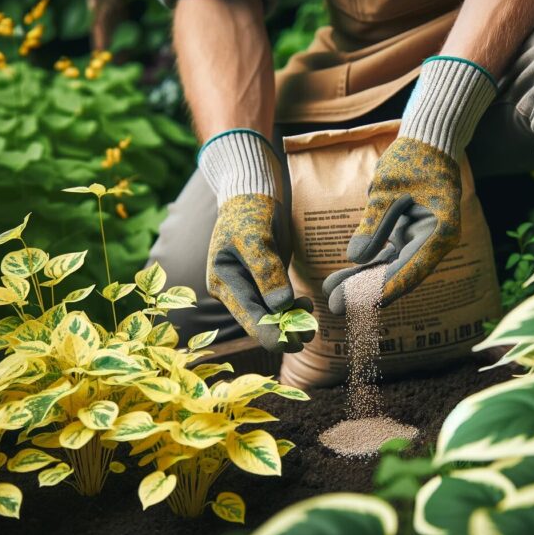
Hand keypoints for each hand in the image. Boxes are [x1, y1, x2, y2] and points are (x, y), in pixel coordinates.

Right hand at [207, 193, 314, 351]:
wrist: (255, 192)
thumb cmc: (251, 210)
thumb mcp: (256, 238)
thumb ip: (267, 272)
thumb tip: (280, 307)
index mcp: (222, 282)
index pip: (248, 317)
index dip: (271, 334)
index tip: (294, 342)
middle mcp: (233, 290)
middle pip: (259, 321)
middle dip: (283, 331)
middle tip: (308, 335)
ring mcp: (249, 286)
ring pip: (271, 315)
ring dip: (291, 321)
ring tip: (311, 320)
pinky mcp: (264, 281)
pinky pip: (278, 303)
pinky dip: (292, 308)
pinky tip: (306, 306)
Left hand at [323, 57, 496, 314]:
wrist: (428, 141)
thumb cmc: (412, 160)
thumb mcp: (388, 190)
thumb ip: (373, 224)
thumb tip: (356, 258)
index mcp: (438, 234)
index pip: (408, 271)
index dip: (382, 290)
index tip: (358, 305)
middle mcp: (434, 244)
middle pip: (398, 276)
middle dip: (365, 292)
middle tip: (335, 306)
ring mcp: (421, 242)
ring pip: (390, 269)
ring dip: (362, 282)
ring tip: (331, 295)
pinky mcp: (409, 237)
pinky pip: (387, 258)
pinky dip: (366, 267)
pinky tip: (342, 277)